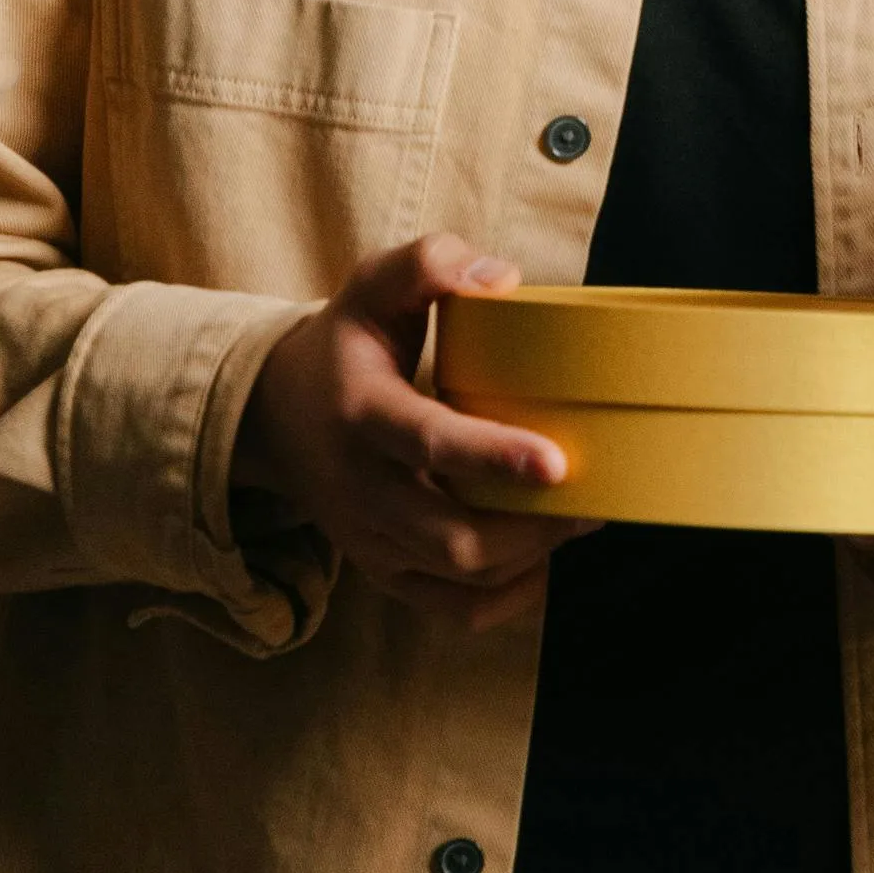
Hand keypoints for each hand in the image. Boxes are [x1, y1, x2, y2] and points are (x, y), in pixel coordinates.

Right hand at [235, 233, 599, 629]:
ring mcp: (369, 537)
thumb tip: (500, 277)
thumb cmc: (350, 341)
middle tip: (595, 493)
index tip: (559, 462)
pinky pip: (450, 608)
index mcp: (361, 412)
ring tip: (583, 516)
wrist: (277, 411)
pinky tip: (545, 558)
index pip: (427, 443)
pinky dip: (507, 596)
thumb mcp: (374, 285)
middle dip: (533, 524)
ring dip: (531, 555)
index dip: (493, 457)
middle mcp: (359, 487)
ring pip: (459, 576)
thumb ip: (428, 264)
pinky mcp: (382, 568)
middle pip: (451, 535)